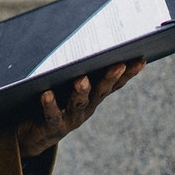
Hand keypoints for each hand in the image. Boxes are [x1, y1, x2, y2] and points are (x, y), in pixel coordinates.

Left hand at [17, 59, 145, 157]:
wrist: (33, 134)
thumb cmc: (50, 101)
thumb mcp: (63, 83)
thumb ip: (72, 68)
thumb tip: (76, 39)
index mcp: (92, 96)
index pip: (113, 83)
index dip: (128, 74)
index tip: (141, 60)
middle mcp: (86, 107)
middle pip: (100, 91)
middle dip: (110, 78)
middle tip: (119, 64)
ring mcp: (71, 118)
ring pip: (78, 103)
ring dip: (81, 91)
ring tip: (81, 79)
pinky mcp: (53, 126)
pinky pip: (52, 115)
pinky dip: (50, 105)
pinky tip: (46, 94)